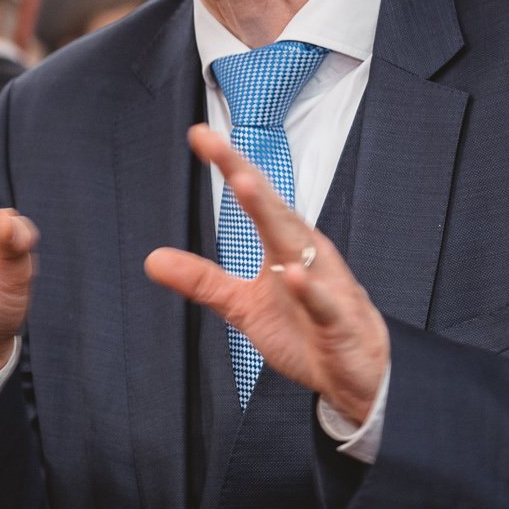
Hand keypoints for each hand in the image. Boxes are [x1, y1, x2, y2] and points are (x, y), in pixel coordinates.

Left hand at [145, 124, 389, 423]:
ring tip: (246, 184)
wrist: (356, 373)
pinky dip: (310, 290)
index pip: (255, 201)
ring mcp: (326, 285)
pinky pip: (323, 303)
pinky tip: (294, 275)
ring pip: (299, 246)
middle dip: (248, 179)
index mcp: (284, 246)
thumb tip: (152, 259)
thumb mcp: (243, 306)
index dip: (229, 167)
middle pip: (274, 211)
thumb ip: (203, 281)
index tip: (200, 135)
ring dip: (273, 216)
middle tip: (219, 148)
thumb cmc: (305, 329)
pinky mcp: (338, 321)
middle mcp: (307, 255)